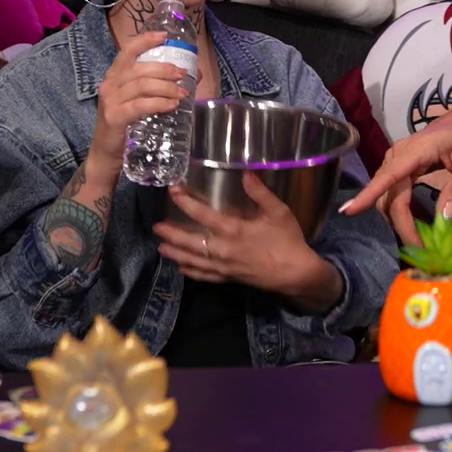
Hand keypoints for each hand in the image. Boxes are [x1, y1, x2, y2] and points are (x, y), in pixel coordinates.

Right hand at [88, 30, 189, 179]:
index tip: (164, 36)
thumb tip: (196, 75)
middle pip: (139, 68)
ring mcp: (110, 101)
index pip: (128, 51)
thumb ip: (160, 87)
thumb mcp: (141, 100)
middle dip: (164, 69)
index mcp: (116, 75)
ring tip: (182, 92)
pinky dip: (158, 103)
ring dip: (165, 87)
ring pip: (141, 86)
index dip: (145, 41)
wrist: (108, 153)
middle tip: (183, 74)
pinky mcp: (114, 117)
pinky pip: (139, 106)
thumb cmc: (128, 123)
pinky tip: (171, 105)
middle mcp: (110, 84)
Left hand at [155, 173, 336, 307]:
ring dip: (175, 253)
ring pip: (192, 260)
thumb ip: (260, 192)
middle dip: (171, 233)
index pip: (202, 215)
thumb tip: (245, 172)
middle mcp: (223, 249)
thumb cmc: (288, 240)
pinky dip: (190, 271)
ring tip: (161, 246)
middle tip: (156, 226)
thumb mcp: (279, 211)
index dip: (185, 202)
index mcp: (234, 230)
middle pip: (190, 241)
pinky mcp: (228, 278)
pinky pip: (204, 276)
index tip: (173, 191)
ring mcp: (224, 266)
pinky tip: (182, 267)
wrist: (296, 273)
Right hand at [341, 99, 451, 238]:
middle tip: (420, 248)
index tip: (349, 212)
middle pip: (389, 195)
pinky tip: (411, 225)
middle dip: (400, 224)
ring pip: (386, 197)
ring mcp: (394, 162)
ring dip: (397, 220)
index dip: (369, 195)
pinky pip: (390, 193)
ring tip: (418, 240)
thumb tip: (444, 218)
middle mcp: (397, 155)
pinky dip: (398, 212)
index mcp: (416, 150)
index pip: (389, 175)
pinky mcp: (396, 169)